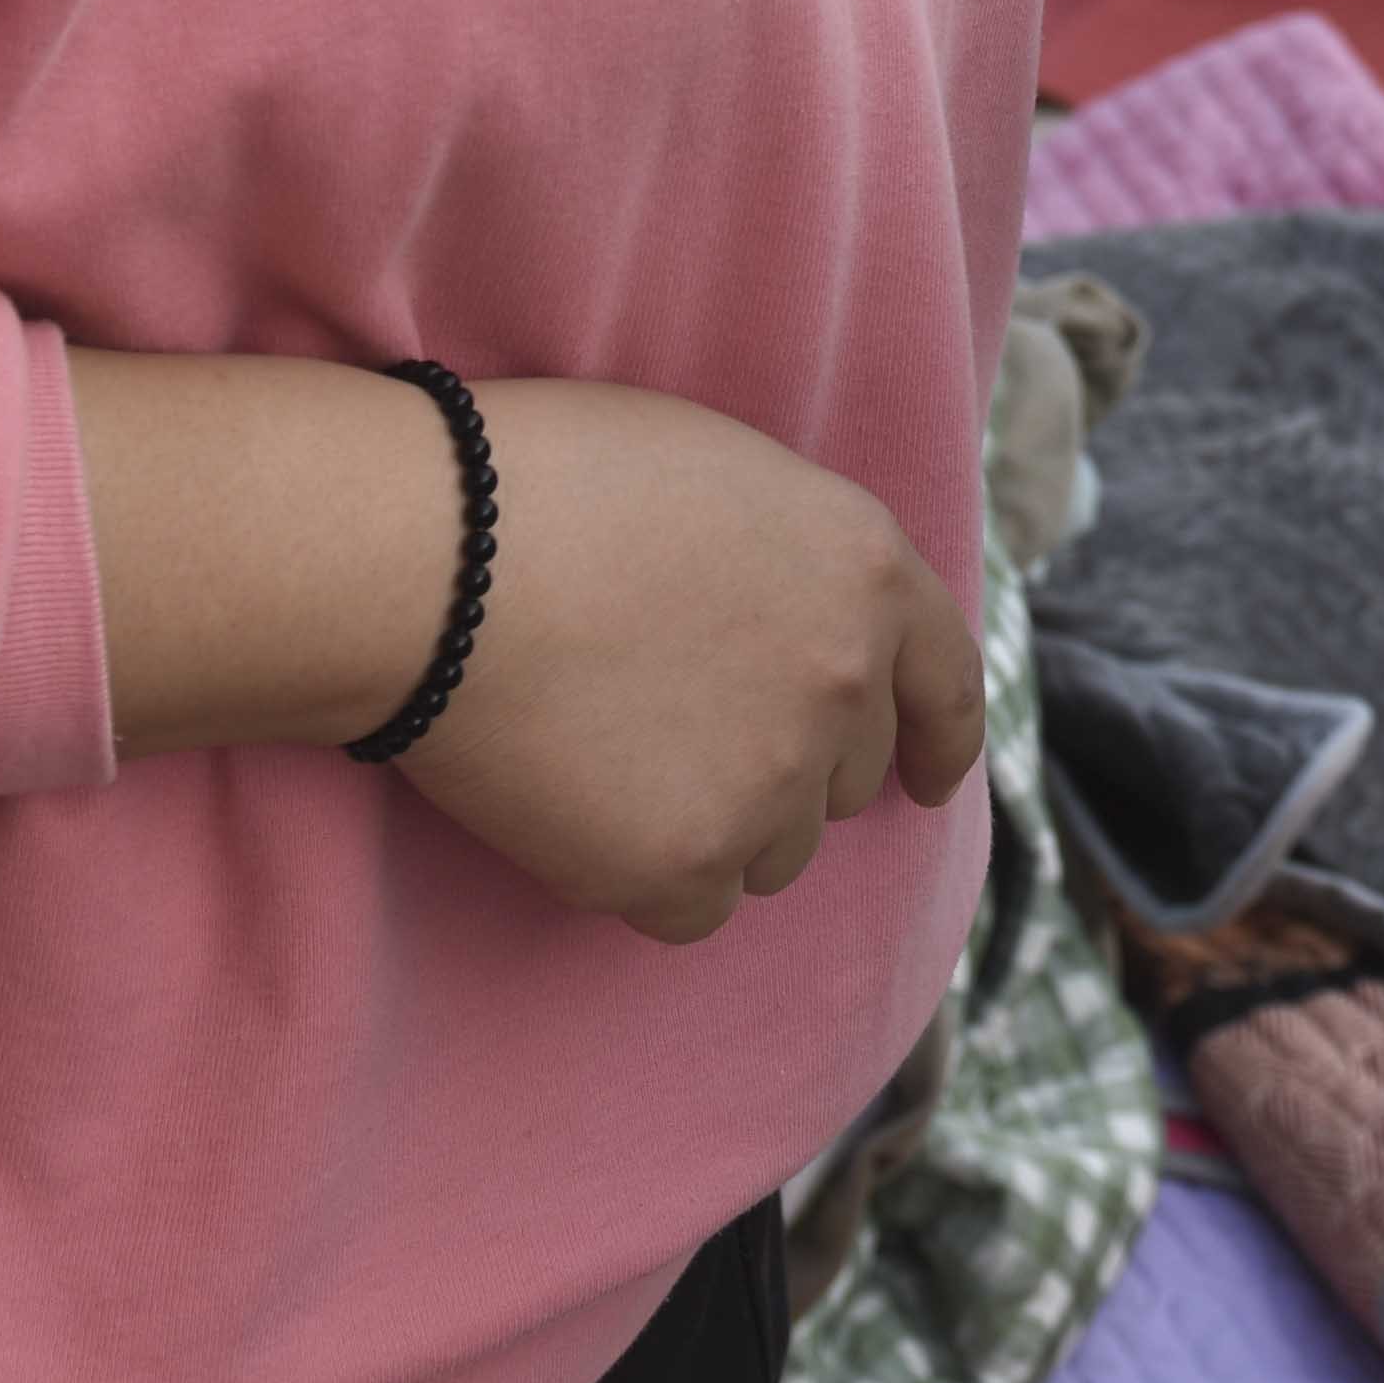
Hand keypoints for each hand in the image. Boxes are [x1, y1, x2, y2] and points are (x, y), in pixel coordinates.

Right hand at [398, 381, 988, 945]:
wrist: (436, 556)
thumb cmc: (550, 483)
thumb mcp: (723, 475)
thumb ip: (793, 563)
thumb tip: (795, 626)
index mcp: (866, 568)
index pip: (947, 682)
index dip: (940, 738)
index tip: (928, 779)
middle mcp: (843, 682)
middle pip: (842, 778)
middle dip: (782, 766)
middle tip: (675, 727)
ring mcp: (771, 784)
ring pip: (770, 850)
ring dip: (715, 823)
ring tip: (612, 753)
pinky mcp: (683, 865)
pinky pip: (689, 907)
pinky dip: (643, 875)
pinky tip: (581, 809)